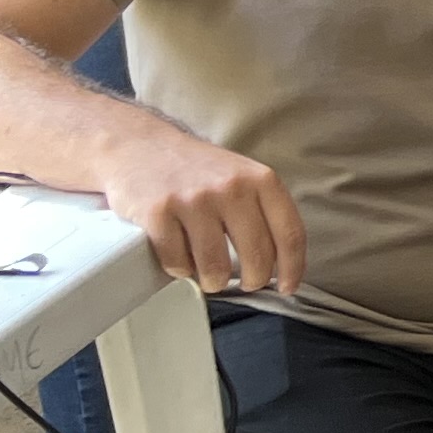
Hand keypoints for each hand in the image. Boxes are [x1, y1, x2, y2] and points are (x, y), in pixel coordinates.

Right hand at [100, 128, 307, 296]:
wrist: (140, 145)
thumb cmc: (194, 168)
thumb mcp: (241, 175)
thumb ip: (261, 209)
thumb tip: (280, 259)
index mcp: (260, 180)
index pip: (289, 233)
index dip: (292, 268)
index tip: (288, 287)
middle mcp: (231, 188)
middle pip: (257, 256)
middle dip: (254, 280)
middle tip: (247, 284)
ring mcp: (194, 200)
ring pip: (215, 267)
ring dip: (214, 281)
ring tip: (210, 275)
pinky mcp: (158, 213)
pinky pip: (177, 263)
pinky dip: (180, 270)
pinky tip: (180, 258)